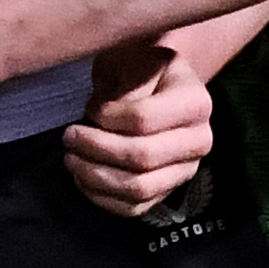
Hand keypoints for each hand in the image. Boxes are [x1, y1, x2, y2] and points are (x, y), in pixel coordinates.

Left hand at [64, 43, 212, 216]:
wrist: (157, 84)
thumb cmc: (141, 66)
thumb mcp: (134, 58)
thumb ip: (125, 81)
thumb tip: (103, 117)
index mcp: (196, 102)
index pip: (144, 119)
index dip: (108, 117)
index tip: (90, 108)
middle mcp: (199, 141)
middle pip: (143, 157)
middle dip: (96, 149)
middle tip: (68, 136)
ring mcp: (184, 171)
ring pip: (138, 189)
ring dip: (95, 177)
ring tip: (71, 158)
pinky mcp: (166, 192)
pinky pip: (133, 209)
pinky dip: (101, 198)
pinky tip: (81, 178)